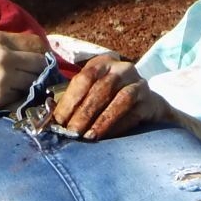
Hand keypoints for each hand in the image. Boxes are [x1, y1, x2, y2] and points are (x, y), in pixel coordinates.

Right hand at [0, 30, 50, 127]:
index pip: (37, 43)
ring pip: (36, 81)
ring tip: (19, 94)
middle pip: (41, 62)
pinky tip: (9, 103)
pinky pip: (24, 98)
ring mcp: (3, 74)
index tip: (38, 67)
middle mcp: (2, 53)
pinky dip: (21, 101)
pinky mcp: (0, 95)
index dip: (41, 56)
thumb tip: (28, 58)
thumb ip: (1, 49)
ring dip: (32, 89)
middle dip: (41, 74)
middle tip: (34, 84)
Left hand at [52, 54, 168, 140]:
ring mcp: (138, 83)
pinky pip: (134, 113)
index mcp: (102, 64)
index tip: (58, 120)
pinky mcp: (150, 101)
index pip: (84, 78)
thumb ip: (74, 103)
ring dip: (103, 120)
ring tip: (89, 136)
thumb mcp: (92, 94)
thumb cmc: (110, 101)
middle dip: (84, 113)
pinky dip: (119, 126)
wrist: (145, 105)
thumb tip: (50, 120)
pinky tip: (107, 137)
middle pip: (102, 89)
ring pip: (121, 100)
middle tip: (72, 132)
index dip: (70, 100)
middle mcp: (122, 69)